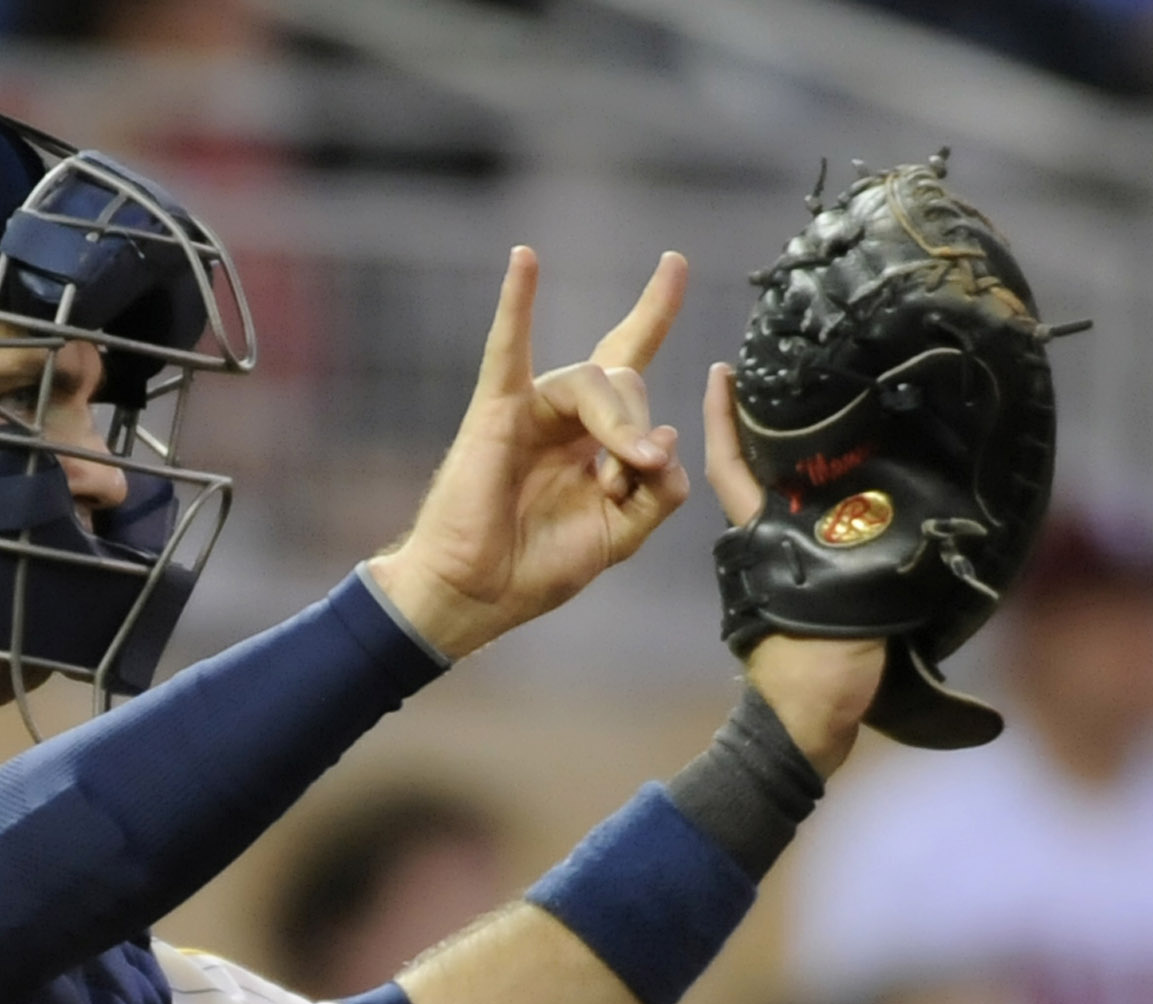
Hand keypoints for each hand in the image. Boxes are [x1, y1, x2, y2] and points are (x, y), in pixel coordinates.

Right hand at [368, 248, 690, 661]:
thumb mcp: (620, 537)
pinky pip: (508, 350)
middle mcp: (565, 415)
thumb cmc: (537, 568)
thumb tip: (666, 440)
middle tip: (628, 483)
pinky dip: (516, 304)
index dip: (654, 313)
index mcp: (593, 439)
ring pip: (595, 381)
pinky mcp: (495, 411)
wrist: (479, 595)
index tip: (674, 264)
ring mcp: (530, 408)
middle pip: (627, 380)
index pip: (628, 361)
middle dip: (639, 432)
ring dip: (618, 425)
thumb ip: (657, 495)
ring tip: (618, 474)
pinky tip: (525, 259)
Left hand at [702, 359, 883, 774]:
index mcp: (760, 536)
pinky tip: (859, 461)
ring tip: (832, 400)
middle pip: (760, 467)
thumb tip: (870, 507)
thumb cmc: (814, 669)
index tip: (722, 371)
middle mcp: (768, 539)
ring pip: (786, 492)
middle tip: (791, 365)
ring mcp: (784, 558)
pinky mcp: (807, 577)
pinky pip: (811, 521)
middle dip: (768, 420)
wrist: (814, 720)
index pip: (730, 466)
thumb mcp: (827, 600)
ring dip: (801, 452)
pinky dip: (827, 492)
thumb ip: (842, 555)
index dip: (724, 419)